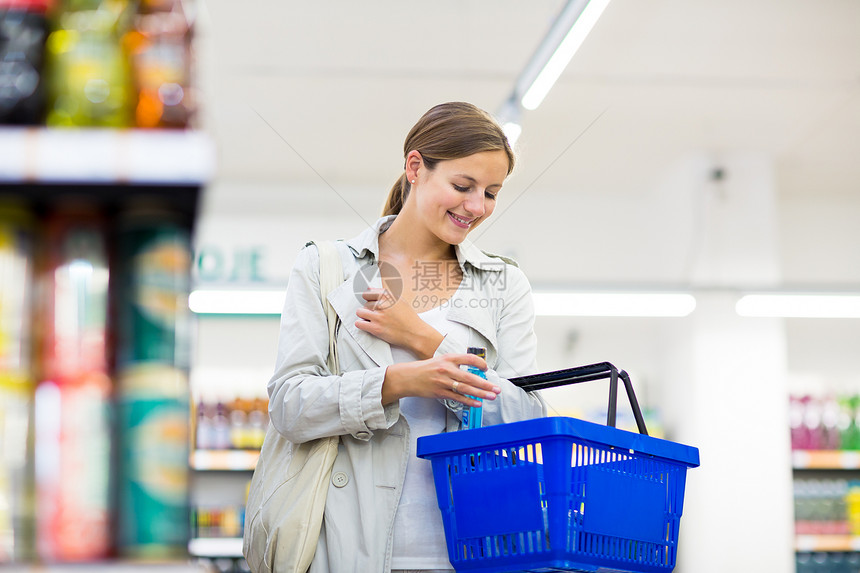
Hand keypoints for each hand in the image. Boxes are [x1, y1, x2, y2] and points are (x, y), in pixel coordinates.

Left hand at [355, 288, 442, 357]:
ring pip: (360, 312)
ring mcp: (378, 316)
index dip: (369, 298)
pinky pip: (359, 323)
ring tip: (370, 319)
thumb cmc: (410, 319)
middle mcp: (383, 305)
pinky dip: (361, 324)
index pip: (369, 292)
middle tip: (375, 313)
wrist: (415, 334)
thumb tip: (373, 290)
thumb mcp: (401, 301)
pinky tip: (367, 325)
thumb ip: (387, 296)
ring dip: (363, 316)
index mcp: (389, 297)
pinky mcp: (376, 328)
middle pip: (365, 303)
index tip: (370, 301)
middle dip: (369, 308)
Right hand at [381, 353, 500, 406]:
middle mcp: (446, 369)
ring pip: (465, 388)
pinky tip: (477, 403)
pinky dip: (468, 401)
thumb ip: (456, 363)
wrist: (408, 377)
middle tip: (496, 388)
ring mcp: (443, 382)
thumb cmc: (426, 369)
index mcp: (448, 358)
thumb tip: (472, 369)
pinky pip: (457, 397)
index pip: (469, 358)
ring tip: (491, 396)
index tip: (486, 369)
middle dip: (485, 384)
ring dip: (480, 394)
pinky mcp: (440, 392)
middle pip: (470, 377)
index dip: (480, 363)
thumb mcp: (441, 360)